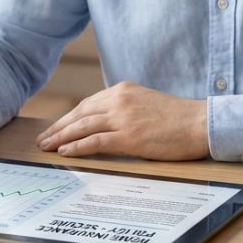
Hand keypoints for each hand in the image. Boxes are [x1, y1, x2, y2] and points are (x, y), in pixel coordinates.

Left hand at [36, 82, 208, 159]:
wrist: (200, 123)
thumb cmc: (177, 118)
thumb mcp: (145, 103)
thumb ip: (125, 109)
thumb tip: (105, 124)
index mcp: (123, 90)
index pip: (87, 104)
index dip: (68, 117)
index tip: (56, 127)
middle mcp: (119, 100)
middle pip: (79, 114)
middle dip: (58, 127)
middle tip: (43, 139)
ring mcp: (123, 117)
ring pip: (82, 127)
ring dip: (60, 137)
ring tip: (46, 147)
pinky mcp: (128, 136)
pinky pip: (95, 142)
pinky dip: (77, 146)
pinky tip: (64, 152)